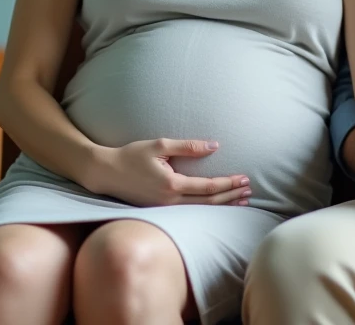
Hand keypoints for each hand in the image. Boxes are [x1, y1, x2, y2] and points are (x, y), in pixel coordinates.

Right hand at [87, 139, 251, 206]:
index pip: (208, 187)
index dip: (228, 184)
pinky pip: (189, 210)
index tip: (244, 178)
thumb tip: (214, 146)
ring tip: (240, 200)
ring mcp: (164, 208)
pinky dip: (207, 206)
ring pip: (200, 209)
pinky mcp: (160, 209)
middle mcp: (169, 200)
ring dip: (222, 204)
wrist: (105, 172)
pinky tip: (216, 203)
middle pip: (208, 202)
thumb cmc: (131, 155)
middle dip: (231, 196)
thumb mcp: (160, 145)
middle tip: (249, 190)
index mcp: (171, 184)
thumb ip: (188, 146)